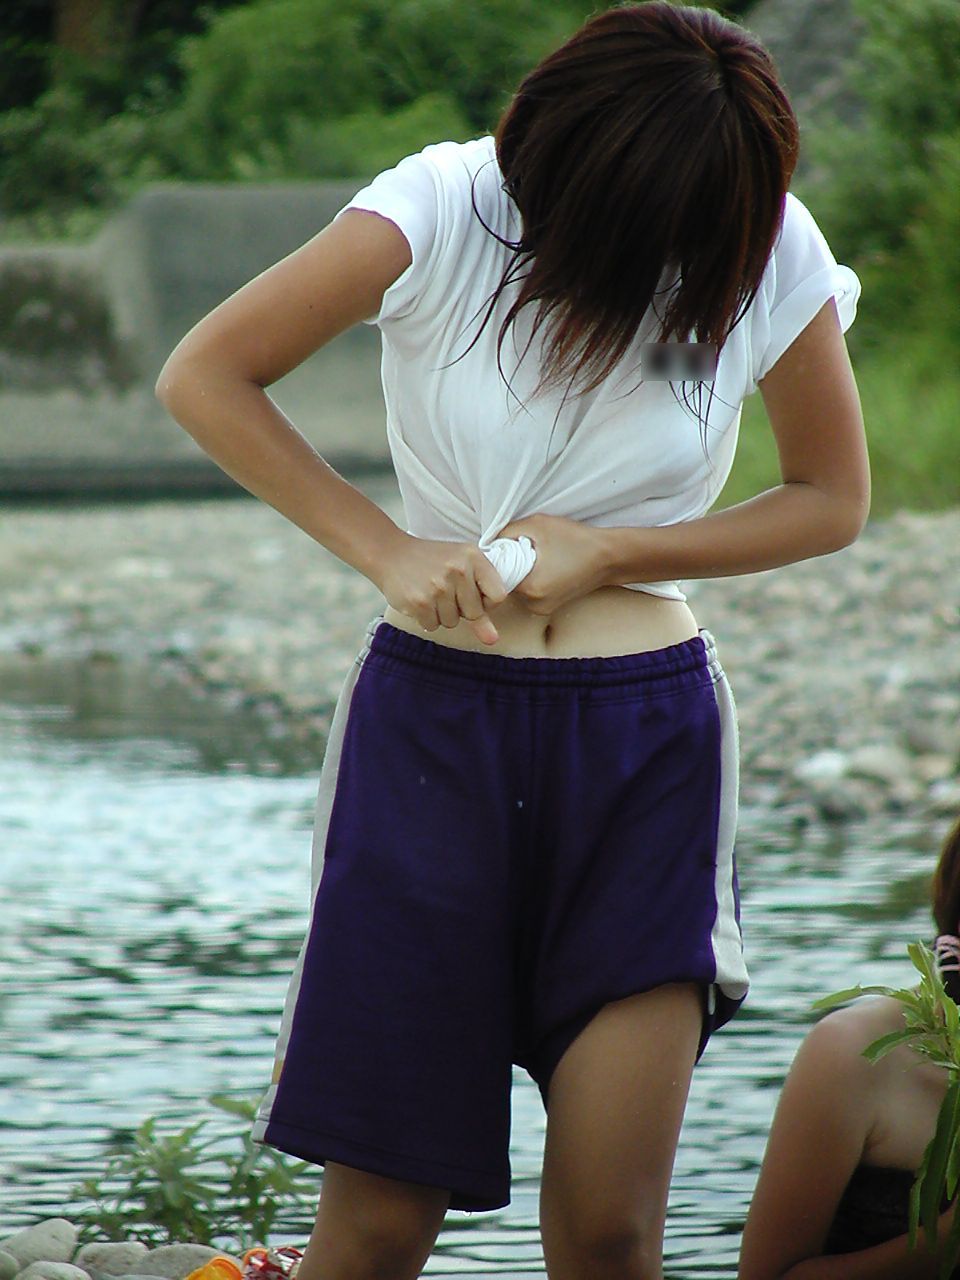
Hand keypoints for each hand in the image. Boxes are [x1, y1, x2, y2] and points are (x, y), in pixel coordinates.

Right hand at [376, 531, 507, 644]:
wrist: (391, 554)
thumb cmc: (432, 562)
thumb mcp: (461, 569)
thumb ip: (481, 603)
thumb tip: (492, 640)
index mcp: (473, 557)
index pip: (498, 596)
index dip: (487, 602)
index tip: (474, 595)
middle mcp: (458, 570)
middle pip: (474, 613)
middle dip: (461, 609)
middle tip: (445, 589)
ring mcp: (438, 587)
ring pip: (452, 622)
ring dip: (442, 613)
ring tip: (430, 591)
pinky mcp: (419, 601)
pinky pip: (433, 625)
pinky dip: (426, 617)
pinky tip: (419, 598)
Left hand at [497, 513, 609, 614]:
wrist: (609, 557)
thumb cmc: (577, 539)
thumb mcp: (538, 525)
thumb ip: (507, 532)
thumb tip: (489, 542)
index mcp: (531, 587)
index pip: (496, 575)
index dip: (498, 558)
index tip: (507, 546)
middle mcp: (534, 604)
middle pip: (504, 583)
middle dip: (509, 565)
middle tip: (523, 548)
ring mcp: (542, 609)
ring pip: (516, 588)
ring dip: (520, 572)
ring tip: (537, 556)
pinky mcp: (549, 607)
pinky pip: (528, 592)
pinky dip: (530, 579)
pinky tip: (543, 565)